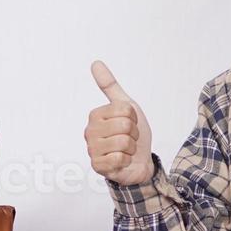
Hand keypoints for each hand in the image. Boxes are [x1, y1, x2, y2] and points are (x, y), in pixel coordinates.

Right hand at [86, 60, 153, 185]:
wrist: (140, 161)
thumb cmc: (132, 134)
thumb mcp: (126, 106)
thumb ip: (110, 86)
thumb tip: (95, 63)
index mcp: (95, 115)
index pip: (124, 110)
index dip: (134, 118)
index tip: (130, 124)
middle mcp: (90, 132)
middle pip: (124, 125)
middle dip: (133, 134)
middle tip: (129, 139)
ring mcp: (92, 150)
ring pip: (123, 142)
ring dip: (131, 148)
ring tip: (126, 150)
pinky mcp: (97, 166)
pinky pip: (119, 158)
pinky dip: (126, 160)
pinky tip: (122, 161)